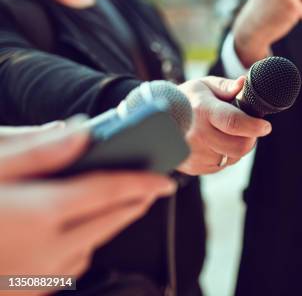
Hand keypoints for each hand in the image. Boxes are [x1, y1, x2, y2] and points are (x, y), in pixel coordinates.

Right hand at [0, 122, 175, 287]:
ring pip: (89, 250)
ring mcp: (34, 278)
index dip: (142, 183)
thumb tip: (82, 132)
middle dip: (133, 203)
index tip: (168, 180)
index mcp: (38, 215)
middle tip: (151, 187)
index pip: (107, 193)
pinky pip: (68, 270)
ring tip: (110, 203)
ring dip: (105, 226)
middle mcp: (43, 252)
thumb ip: (38, 151)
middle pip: (106, 224)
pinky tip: (69, 233)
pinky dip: (79, 248)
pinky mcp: (24, 294)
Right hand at [177, 76, 271, 174]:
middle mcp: (198, 134)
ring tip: (228, 133)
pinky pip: (221, 166)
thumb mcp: (205, 85)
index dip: (254, 126)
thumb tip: (243, 83)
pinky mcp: (193, 167)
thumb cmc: (187, 98)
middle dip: (250, 138)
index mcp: (203, 110)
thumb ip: (227, 86)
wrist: (159, 119)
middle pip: (238, 147)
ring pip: (232, 158)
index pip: (233, 122)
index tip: (266, 126)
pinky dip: (225, 155)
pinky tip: (216, 142)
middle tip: (250, 129)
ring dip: (238, 147)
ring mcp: (194, 154)